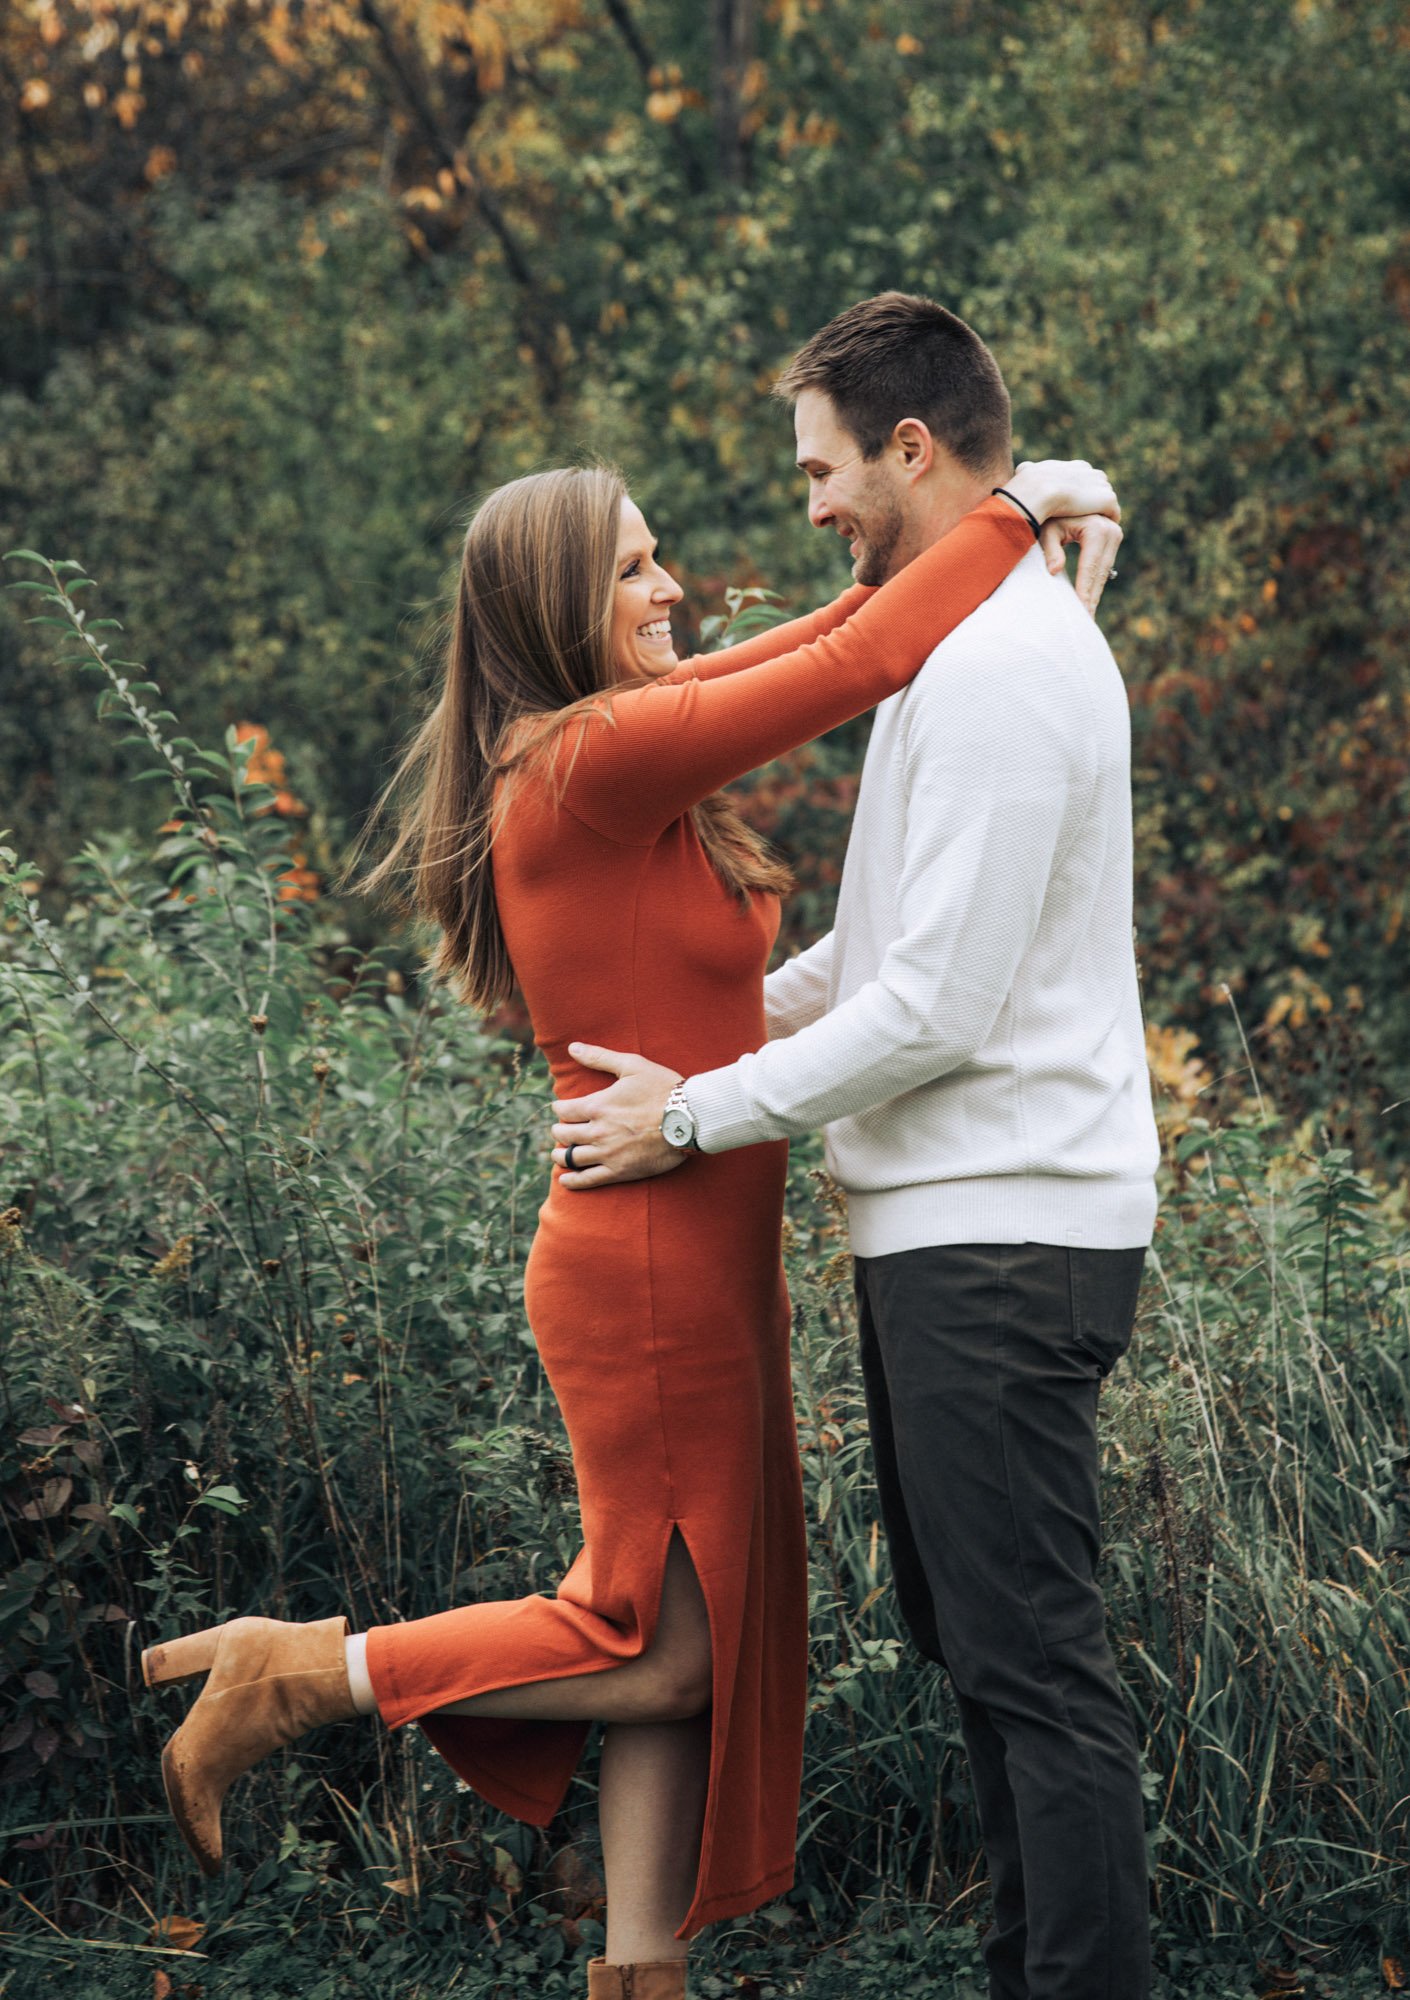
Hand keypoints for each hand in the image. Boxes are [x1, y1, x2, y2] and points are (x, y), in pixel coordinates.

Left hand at [550, 1044, 688, 1187]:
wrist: (690, 1118)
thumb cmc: (663, 1088)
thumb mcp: (632, 1065)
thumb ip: (599, 1057)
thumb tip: (573, 1047)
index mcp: (597, 1106)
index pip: (563, 1110)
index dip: (559, 1109)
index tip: (561, 1109)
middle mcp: (597, 1131)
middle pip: (563, 1134)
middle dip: (558, 1131)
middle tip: (561, 1130)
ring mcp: (607, 1153)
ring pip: (571, 1158)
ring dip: (560, 1156)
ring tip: (559, 1154)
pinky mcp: (620, 1171)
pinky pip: (588, 1180)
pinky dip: (572, 1181)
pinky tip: (565, 1180)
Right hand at [1003, 458, 1120, 527]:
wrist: (1038, 490)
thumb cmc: (1027, 486)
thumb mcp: (1027, 472)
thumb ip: (1029, 471)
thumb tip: (1022, 469)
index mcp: (1077, 467)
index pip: (1087, 481)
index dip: (1082, 497)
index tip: (1076, 511)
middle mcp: (1092, 473)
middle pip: (1100, 492)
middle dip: (1095, 506)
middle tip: (1088, 524)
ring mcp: (1102, 486)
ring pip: (1106, 504)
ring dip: (1101, 517)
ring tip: (1092, 532)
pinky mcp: (1107, 500)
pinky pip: (1113, 514)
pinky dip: (1107, 524)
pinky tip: (1098, 535)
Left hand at [1038, 513, 1123, 615]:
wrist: (1059, 496)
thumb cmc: (1047, 515)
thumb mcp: (1046, 531)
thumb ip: (1050, 550)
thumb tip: (1054, 571)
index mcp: (1097, 528)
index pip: (1090, 568)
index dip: (1085, 591)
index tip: (1082, 612)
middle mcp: (1111, 530)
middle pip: (1100, 572)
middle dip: (1092, 597)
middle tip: (1086, 622)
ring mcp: (1114, 532)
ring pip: (1104, 571)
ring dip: (1095, 593)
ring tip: (1087, 616)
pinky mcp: (1112, 537)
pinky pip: (1104, 566)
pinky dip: (1096, 583)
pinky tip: (1089, 601)